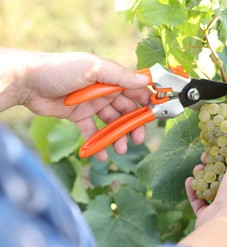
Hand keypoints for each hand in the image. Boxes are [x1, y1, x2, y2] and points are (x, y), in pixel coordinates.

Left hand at [0, 49, 150, 160]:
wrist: (28, 82)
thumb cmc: (61, 69)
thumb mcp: (94, 68)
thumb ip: (120, 76)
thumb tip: (146, 81)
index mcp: (110, 77)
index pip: (134, 91)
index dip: (146, 104)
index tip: (154, 117)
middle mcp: (104, 91)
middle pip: (125, 110)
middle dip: (133, 126)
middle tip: (137, 140)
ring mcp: (92, 105)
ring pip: (111, 123)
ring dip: (118, 136)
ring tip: (121, 150)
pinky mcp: (79, 117)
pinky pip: (92, 131)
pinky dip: (98, 143)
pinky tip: (101, 154)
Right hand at [181, 131, 226, 246]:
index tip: (224, 143)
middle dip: (215, 163)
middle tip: (206, 154)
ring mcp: (225, 205)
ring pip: (212, 187)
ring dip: (204, 176)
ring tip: (198, 167)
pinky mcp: (209, 214)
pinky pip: (199, 200)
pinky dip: (194, 190)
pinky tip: (189, 180)